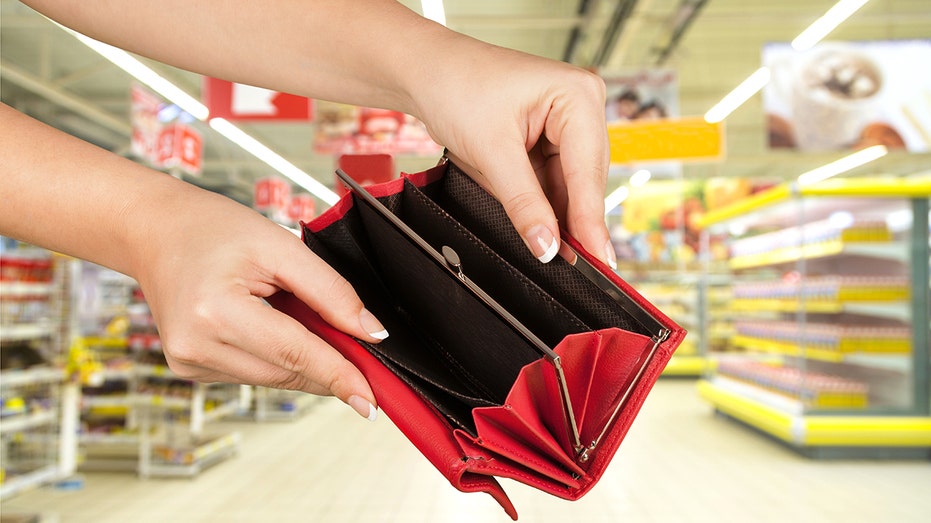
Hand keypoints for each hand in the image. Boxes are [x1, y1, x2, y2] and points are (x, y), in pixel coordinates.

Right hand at [128, 181, 384, 419]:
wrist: (154, 230)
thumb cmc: (211, 229)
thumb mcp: (280, 245)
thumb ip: (329, 291)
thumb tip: (370, 333)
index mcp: (215, 311)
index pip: (294, 352)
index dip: (339, 374)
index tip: (371, 400)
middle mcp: (196, 347)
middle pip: (288, 371)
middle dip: (330, 364)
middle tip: (359, 350)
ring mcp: (189, 362)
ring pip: (275, 377)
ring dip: (302, 358)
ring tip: (291, 309)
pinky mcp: (190, 368)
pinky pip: (255, 372)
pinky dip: (276, 355)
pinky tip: (268, 322)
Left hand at [409, 40, 613, 267]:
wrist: (425, 72)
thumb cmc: (456, 86)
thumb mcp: (490, 151)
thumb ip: (523, 203)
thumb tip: (547, 246)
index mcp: (578, 96)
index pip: (587, 171)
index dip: (590, 221)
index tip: (599, 261)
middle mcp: (580, 107)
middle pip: (585, 181)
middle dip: (575, 222)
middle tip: (581, 269)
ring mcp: (565, 124)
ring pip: (570, 186)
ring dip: (560, 218)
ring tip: (557, 255)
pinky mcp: (547, 139)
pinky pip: (552, 182)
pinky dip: (544, 207)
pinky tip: (544, 232)